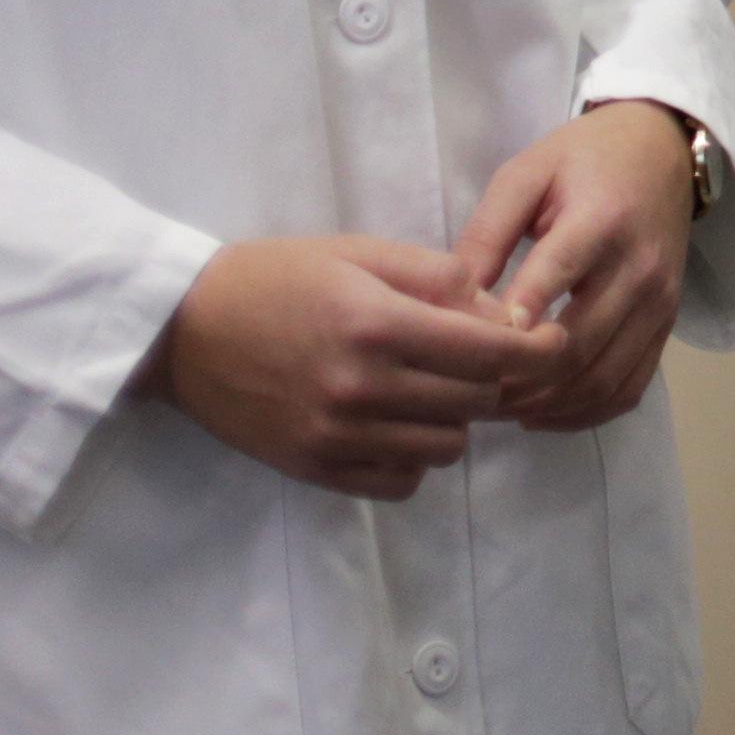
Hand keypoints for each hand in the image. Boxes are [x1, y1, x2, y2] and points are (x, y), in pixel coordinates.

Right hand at [153, 235, 560, 498]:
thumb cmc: (276, 278)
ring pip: (446, 447)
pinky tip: (399, 424)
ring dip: (456, 419)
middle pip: (477, 402)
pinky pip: (399, 481)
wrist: (181, 330)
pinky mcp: (313, 468)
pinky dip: (414, 458)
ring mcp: (336, 435)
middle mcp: (363, 387)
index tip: (553, 342)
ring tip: (431, 388)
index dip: (539, 350)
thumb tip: (502, 311)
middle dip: (494, 378)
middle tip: (477, 356)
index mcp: (380, 325)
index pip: (492, 352)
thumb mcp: (361, 253)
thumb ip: (438, 278)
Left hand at [459, 103, 702, 430]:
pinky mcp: (667, 325)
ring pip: (601, 379)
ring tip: (493, 405)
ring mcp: (660, 302)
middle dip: (514, 378)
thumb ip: (487, 232)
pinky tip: (539, 411)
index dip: (510, 320)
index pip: (556, 276)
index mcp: (603, 220)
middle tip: (461, 390)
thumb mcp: (526, 174)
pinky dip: (583, 414)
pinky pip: (629, 388)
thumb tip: (450, 303)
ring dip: (543, 404)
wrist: (662, 151)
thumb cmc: (583, 159)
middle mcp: (640, 267)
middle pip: (577, 346)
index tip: (464, 345)